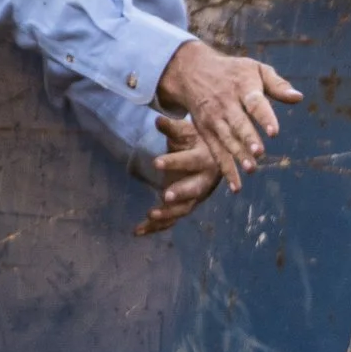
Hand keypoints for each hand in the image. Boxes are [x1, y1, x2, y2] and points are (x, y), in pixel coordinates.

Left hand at [134, 114, 220, 235]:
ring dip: (168, 214)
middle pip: (194, 190)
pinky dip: (155, 227)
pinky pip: (171, 220)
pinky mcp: (185, 207)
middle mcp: (203, 182)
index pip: (190, 161)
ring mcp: (195, 198)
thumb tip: (158, 120)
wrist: (212, 159)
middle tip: (165, 196)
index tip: (156, 162)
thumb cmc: (197, 142)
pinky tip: (137, 231)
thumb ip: (173, 128)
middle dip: (180, 194)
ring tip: (150, 215)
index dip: (175, 162)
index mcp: (205, 160)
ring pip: (183, 209)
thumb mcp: (187, 132)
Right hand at [156, 38, 303, 192]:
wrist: (193, 72)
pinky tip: (237, 186)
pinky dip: (226, 170)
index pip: (254, 103)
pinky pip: (217, 153)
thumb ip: (278, 85)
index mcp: (243, 87)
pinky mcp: (206, 132)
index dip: (264, 117)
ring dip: (238, 155)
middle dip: (248, 138)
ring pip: (227, 139)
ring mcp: (215, 120)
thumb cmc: (234, 72)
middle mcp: (227, 104)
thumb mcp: (255, 69)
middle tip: (259, 153)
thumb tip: (299, 98)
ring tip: (251, 169)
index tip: (274, 132)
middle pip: (238, 123)